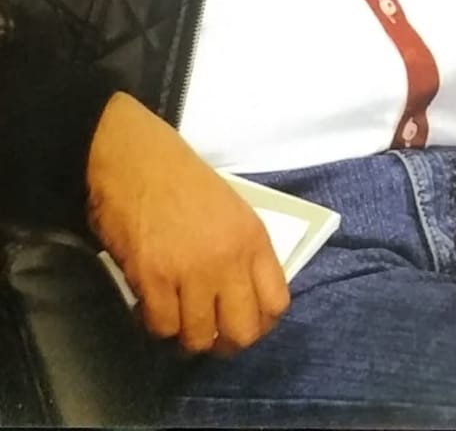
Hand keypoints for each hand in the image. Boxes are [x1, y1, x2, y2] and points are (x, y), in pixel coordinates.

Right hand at [86, 92, 289, 354]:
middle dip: (225, 340)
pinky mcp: (153, 279)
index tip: (241, 320)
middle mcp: (228, 259)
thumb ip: (242, 252)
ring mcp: (191, 271)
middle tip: (208, 329)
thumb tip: (240, 298)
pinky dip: (154, 322)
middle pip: (242, 332)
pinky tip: (149, 304)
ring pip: (199, 338)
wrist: (135, 159)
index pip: (276, 304)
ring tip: (176, 314)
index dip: (260, 322)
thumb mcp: (231, 209)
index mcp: (253, 238)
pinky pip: (162, 327)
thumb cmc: (182, 179)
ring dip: (186, 332)